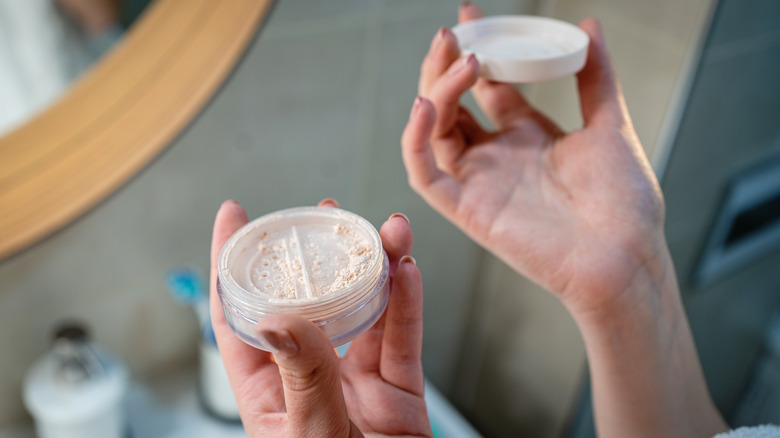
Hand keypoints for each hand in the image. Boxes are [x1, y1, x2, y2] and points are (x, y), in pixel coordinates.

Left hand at [209, 199, 431, 437]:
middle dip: (317, 253)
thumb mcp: (311, 436)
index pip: (240, 316)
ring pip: (365, 311)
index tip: (234, 217)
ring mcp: (356, 383)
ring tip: (386, 232)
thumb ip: (302, 377)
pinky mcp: (399, 391)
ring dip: (376, 267)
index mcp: (269, 392)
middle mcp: (311, 379)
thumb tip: (278, 318)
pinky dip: (408, 304)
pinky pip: (404, 339)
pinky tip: (408, 273)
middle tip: (326, 213)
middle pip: (310, 302)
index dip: (232, 263)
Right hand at [402, 4, 665, 314]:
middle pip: (453, 103)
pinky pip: (424, 173)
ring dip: (435, 91)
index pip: (487, 86)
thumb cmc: (625, 204)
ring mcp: (479, 182)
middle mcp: (497, 156)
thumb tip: (588, 24)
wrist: (626, 258)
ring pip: (433, 131)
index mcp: (528, 136)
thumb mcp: (611, 126)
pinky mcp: (466, 209)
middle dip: (447, 65)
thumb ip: (596, 77)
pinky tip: (426, 105)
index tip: (470, 15)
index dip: (476, 50)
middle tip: (454, 31)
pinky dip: (415, 139)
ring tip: (458, 59)